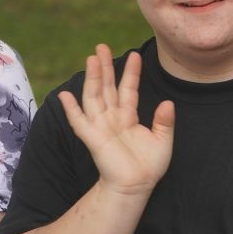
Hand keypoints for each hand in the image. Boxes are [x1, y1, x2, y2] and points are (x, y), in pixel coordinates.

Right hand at [58, 44, 175, 196]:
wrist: (137, 186)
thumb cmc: (149, 166)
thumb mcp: (163, 140)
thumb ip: (165, 121)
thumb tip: (168, 102)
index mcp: (129, 117)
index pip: (129, 89)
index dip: (131, 72)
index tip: (135, 54)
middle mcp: (113, 118)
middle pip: (107, 87)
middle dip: (105, 67)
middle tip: (101, 47)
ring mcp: (101, 127)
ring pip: (94, 97)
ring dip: (93, 79)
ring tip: (92, 59)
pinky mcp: (93, 139)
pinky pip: (80, 122)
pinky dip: (71, 110)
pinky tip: (65, 96)